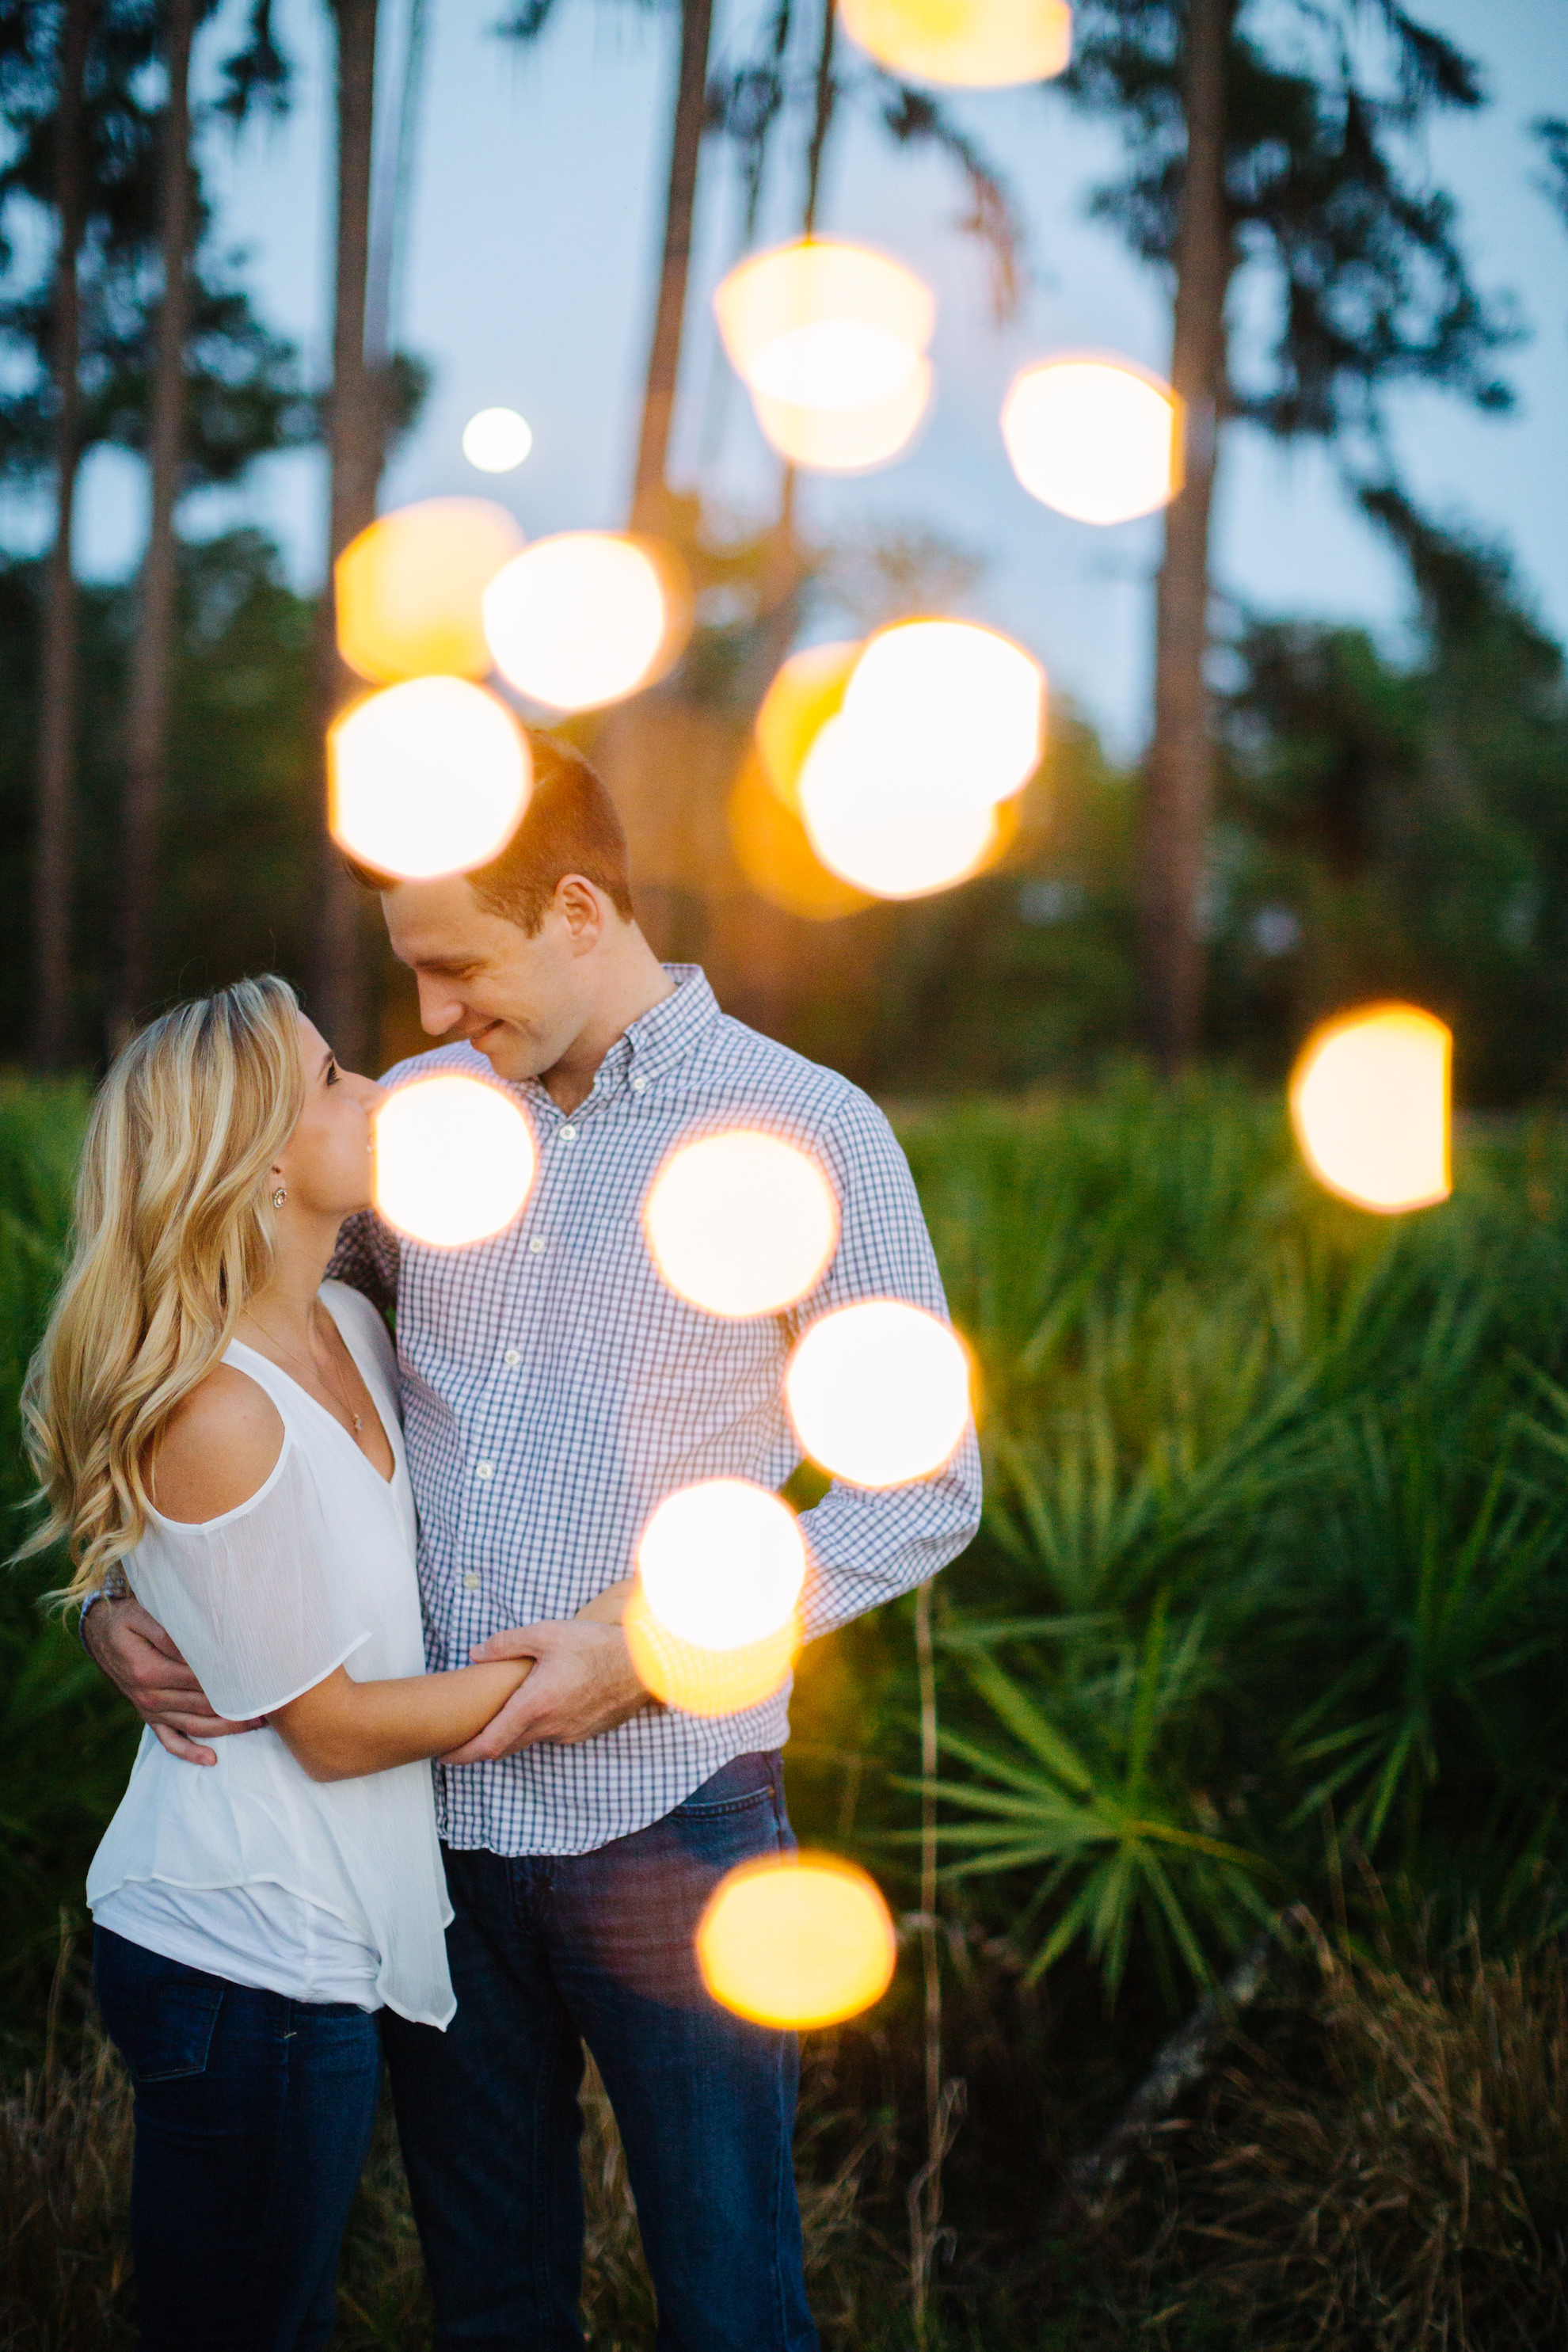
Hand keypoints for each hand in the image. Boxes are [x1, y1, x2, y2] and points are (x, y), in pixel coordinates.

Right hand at [82, 1594, 265, 1765]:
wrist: (100, 1633)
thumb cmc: (127, 1619)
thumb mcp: (143, 1615)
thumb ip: (169, 1633)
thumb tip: (198, 1646)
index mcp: (150, 1671)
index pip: (200, 1681)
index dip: (231, 1682)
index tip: (258, 1680)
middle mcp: (150, 1696)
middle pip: (203, 1706)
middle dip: (237, 1707)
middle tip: (271, 1704)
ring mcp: (150, 1709)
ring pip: (194, 1726)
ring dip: (226, 1729)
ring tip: (257, 1725)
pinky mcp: (149, 1716)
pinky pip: (169, 1741)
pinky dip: (189, 1753)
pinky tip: (211, 1760)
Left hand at [442, 1618, 645, 1762]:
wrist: (645, 1663)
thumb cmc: (596, 1645)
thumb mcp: (546, 1633)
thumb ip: (506, 1644)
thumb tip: (475, 1654)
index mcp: (535, 1705)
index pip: (488, 1744)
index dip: (462, 1754)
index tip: (443, 1755)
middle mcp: (550, 1727)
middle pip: (504, 1748)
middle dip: (480, 1746)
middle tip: (461, 1737)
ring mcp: (570, 1733)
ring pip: (530, 1740)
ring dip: (511, 1734)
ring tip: (500, 1716)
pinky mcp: (586, 1732)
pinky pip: (553, 1735)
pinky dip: (537, 1728)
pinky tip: (540, 1706)